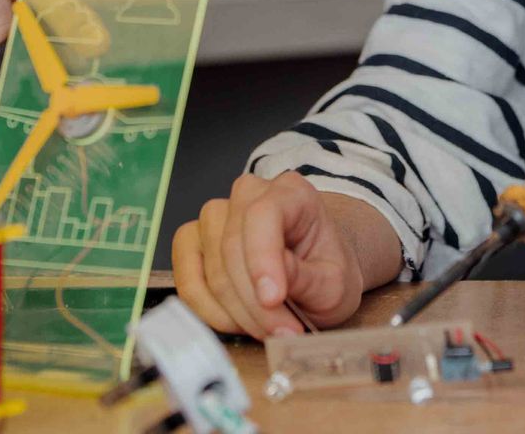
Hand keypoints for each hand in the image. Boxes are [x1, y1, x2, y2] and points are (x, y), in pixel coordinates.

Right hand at [172, 172, 370, 337]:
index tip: (272, 300)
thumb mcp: (336, 283)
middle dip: (254, 303)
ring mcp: (215, 217)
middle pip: (231, 248)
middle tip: (283, 333)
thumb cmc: (327, 272)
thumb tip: (268, 286)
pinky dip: (210, 312)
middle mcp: (247, 195)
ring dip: (237, 312)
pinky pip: (188, 282)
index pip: (262, 215)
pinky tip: (239, 323)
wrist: (318, 274)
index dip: (262, 259)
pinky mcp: (193, 243)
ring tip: (268, 330)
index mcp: (290, 192)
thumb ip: (305, 280)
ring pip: (211, 270)